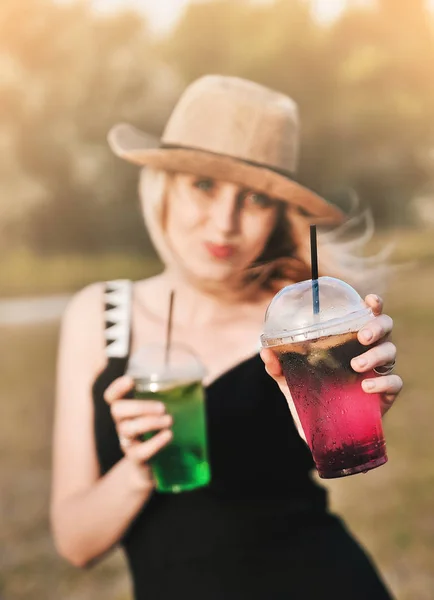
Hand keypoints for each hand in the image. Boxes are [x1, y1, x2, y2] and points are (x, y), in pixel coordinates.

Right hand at [104, 375, 172, 486]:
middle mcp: (122, 424)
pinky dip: (155, 442)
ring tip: (169, 420)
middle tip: (162, 408)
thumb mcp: (161, 415)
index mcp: (128, 410)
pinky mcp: (136, 459)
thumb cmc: (159, 433)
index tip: (130, 380)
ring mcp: (127, 442)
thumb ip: (174, 399)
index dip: (117, 388)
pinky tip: (168, 435)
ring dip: (150, 422)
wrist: (154, 469)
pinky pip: (140, 451)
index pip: (112, 397)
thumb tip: (200, 383)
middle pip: (117, 410)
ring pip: (128, 429)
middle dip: (139, 406)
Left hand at [260, 294, 402, 439]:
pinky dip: (383, 383)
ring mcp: (379, 371)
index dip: (373, 304)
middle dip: (377, 327)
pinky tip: (365, 388)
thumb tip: (265, 351)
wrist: (319, 429)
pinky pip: (394, 382)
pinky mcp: (386, 394)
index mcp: (349, 339)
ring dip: (375, 355)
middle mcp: (368, 349)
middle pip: (385, 327)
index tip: (369, 300)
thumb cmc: (309, 393)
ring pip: (390, 353)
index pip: (367, 314)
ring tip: (355, 366)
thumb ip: (277, 366)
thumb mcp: (290, 379)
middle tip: (362, 336)